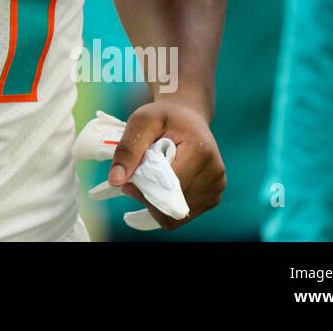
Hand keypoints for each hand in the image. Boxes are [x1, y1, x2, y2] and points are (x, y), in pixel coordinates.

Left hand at [107, 96, 225, 229]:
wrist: (187, 117)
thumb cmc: (164, 117)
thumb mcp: (142, 121)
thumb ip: (128, 149)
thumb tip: (116, 181)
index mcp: (201, 152)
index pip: (168, 187)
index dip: (143, 188)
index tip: (128, 178)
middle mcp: (215, 174)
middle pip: (172, 205)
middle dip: (148, 197)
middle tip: (138, 178)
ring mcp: (216, 188)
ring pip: (176, 215)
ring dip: (156, 202)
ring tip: (152, 178)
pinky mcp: (212, 198)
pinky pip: (182, 215)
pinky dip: (166, 206)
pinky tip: (162, 185)